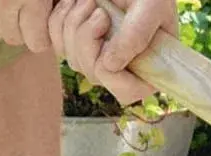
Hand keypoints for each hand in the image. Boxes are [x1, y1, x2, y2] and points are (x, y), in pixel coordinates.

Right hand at [0, 0, 52, 51]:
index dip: (41, 36)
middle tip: (24, 12)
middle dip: (21, 29)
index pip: (37, 43)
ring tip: (6, 5)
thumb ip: (52, 5)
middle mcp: (5, 2)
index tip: (42, 26)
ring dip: (0, 24)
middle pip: (14, 39)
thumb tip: (57, 30)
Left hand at [49, 0, 175, 106]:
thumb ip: (138, 34)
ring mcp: (100, 62)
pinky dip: (60, 20)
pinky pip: (58, 46)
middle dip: (87, 36)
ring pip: (74, 61)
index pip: (124, 91)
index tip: (106, 22)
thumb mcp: (152, 7)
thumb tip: (111, 65)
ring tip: (90, 1)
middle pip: (93, 74)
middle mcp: (124, 73)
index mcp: (149, 71)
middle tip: (98, 7)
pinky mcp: (80, 48)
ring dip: (74, 24)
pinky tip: (75, 3)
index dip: (108, 65)